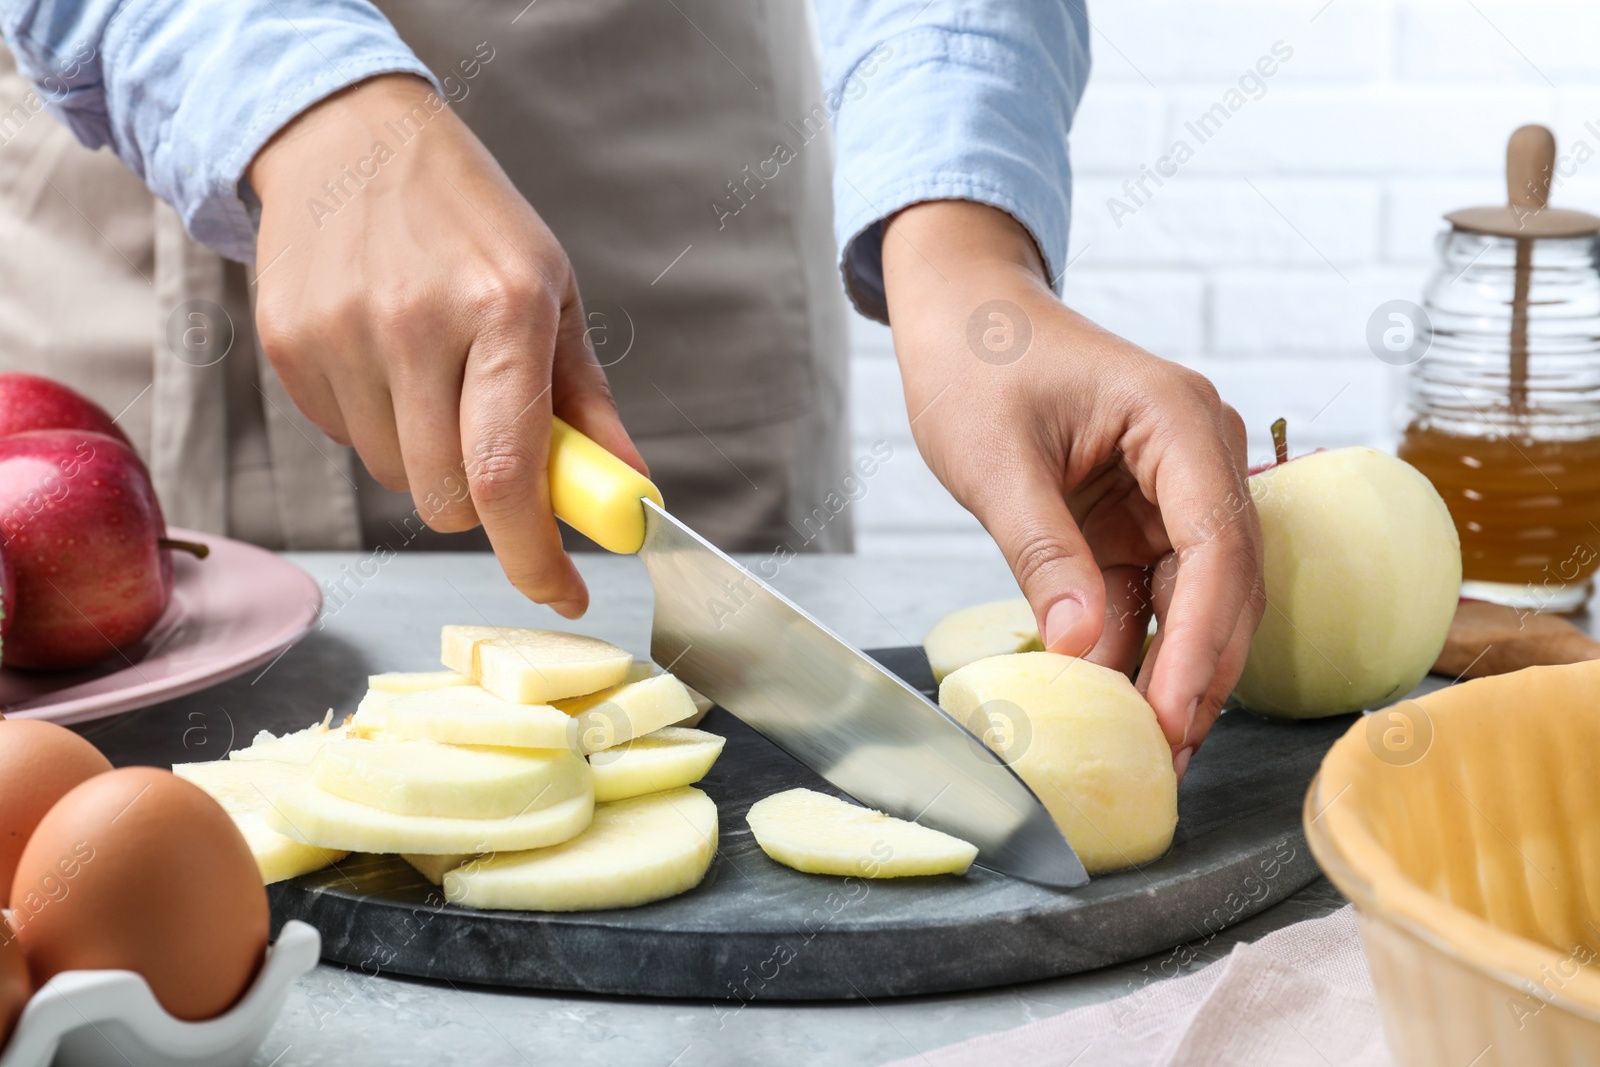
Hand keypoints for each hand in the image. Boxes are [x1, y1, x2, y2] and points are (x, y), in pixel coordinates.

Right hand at [248, 75, 645, 615]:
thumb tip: (629, 497)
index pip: (508, 476)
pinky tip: (384, 357)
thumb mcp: (553, 294)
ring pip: (394, 478)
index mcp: (504, 310)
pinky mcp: (289, 345)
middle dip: (482, 504)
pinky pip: (344, 440)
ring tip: (433, 375)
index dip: (536, 557)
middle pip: (447, 498)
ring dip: (426, 458)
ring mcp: (342, 335)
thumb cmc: (471, 221)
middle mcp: (417, 324)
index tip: (565, 593)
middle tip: (495, 451)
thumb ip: (588, 408)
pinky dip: (377, 426)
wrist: (349, 137)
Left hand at [882, 201, 1263, 775]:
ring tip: (1151, 749)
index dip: (1200, 640)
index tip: (1172, 714)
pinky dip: (1136, 644)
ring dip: (1172, 667)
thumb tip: (1082, 647)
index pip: (1216, 544)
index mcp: (1177, 419)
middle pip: (1224, 579)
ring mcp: (1173, 485)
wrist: (962, 316)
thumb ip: (1042, 553)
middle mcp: (1197, 451)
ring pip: (1195, 594)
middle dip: (1199, 670)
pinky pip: (1151, 589)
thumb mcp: (996, 462)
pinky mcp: (1141, 513)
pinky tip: (1119, 702)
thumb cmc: (976, 361)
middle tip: (1169, 755)